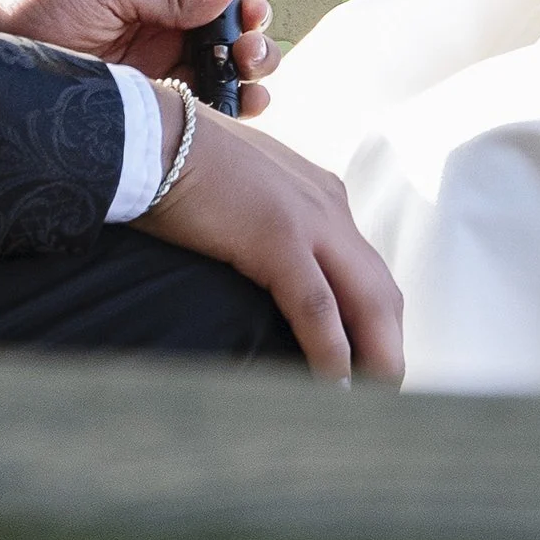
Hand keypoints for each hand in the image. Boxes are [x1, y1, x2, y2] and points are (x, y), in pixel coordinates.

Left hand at [0, 0, 276, 112]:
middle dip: (251, 47)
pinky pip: (188, 114)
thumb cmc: (42, 1)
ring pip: (216, 81)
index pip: (215, 3)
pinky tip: (232, 111)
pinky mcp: (140, 110)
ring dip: (245, 81)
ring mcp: (152, 76)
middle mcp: (160, 37)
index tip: (252, 17)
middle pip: (225, 44)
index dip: (242, 10)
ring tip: (250, 83)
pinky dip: (218, 115)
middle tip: (248, 52)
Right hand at [140, 100, 404, 383]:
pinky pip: (318, 309)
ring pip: (368, 303)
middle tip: (382, 397)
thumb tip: (263, 268)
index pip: (367, 270)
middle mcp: (329, 205)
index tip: (369, 363)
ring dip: (376, 359)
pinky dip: (332, 354)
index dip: (374, 322)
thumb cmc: (183, 166)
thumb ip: (268, 225)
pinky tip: (332, 387)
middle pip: (382, 292)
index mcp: (321, 194)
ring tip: (370, 405)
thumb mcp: (245, 193)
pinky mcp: (278, 239)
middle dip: (388, 348)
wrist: (150, 134)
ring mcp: (309, 220)